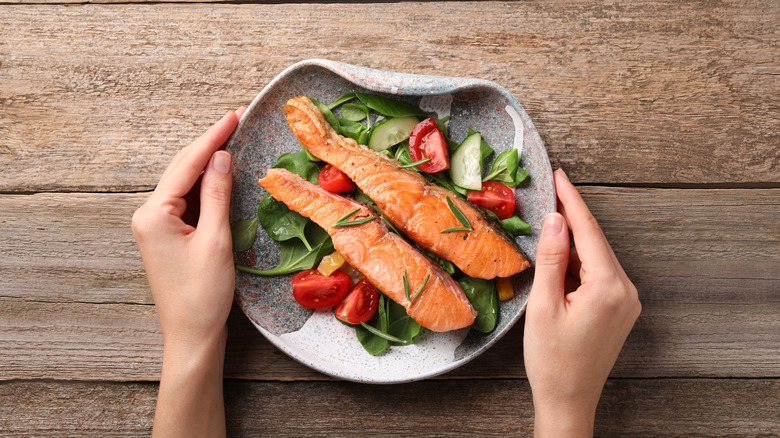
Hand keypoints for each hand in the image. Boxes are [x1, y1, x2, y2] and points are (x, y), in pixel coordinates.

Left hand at [132, 108, 243, 437]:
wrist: (191, 335)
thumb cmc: (203, 295)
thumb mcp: (216, 241)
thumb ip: (217, 194)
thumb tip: (222, 156)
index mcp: (154, 214)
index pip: (187, 165)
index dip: (212, 138)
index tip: (234, 116)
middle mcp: (148, 215)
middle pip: (181, 169)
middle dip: (208, 144)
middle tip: (236, 121)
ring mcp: (155, 226)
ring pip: (183, 183)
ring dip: (206, 162)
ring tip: (231, 139)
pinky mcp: (166, 236)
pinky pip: (185, 200)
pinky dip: (204, 185)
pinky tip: (220, 174)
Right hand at [523, 169, 640, 436]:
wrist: (568, 400)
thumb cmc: (552, 360)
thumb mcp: (543, 306)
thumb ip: (551, 260)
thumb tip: (555, 220)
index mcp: (609, 287)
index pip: (588, 232)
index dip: (572, 200)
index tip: (559, 175)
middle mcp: (626, 290)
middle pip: (595, 242)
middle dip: (571, 218)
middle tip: (549, 193)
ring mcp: (626, 301)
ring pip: (597, 257)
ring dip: (572, 243)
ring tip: (547, 230)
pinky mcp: (620, 310)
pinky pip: (599, 274)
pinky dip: (579, 263)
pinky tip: (559, 260)